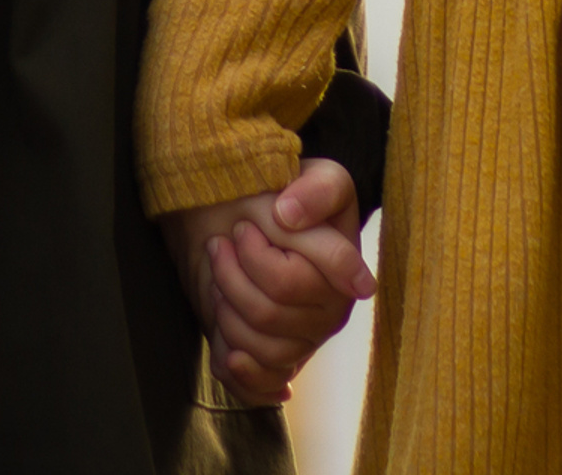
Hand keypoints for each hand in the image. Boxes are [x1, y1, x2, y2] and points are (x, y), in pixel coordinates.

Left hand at [161, 158, 373, 402]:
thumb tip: (289, 215)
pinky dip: (237, 370)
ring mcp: (304, 342)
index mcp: (342, 276)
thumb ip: (315, 191)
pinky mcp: (280, 361)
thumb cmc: (283, 193)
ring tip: (220, 277)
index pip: (287, 284)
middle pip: (266, 315)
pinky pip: (260, 386)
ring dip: (226, 311)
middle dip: (231, 276)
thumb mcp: (312, 175)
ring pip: (258, 349)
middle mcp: (329, 316)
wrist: (246, 215)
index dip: (255, 256)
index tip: (242, 227)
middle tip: (221, 246)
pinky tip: (226, 348)